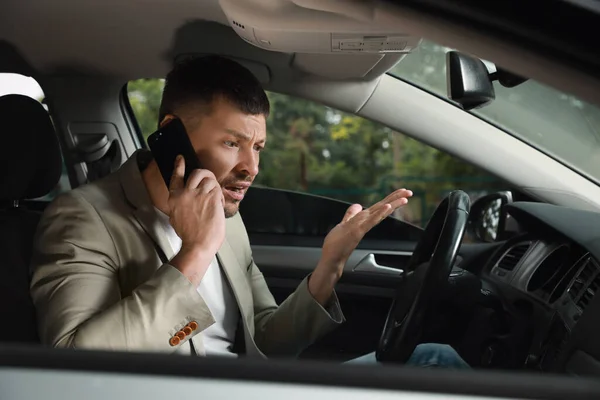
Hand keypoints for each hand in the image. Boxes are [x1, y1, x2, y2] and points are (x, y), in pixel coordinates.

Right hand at [168, 155, 225, 285]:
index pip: (176, 177)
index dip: (179, 166)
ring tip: (215, 198)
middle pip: (197, 173)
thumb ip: (180, 205)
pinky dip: (219, 196)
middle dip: (206, 175)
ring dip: (215, 187)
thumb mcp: (176, 218)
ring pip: (209, 178)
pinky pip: (217, 188)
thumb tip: (188, 200)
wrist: (198, 245)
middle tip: (210, 182)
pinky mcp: (210, 196)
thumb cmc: (190, 236)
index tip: (180, 159)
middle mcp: (185, 193)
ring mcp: (198, 194)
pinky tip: (217, 205)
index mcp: (174, 198)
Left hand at [308, 189, 411, 303]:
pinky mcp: (357, 232)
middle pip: (382, 208)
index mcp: (363, 220)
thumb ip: (351, 214)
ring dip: (392, 205)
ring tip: (404, 198)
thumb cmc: (337, 244)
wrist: (332, 259)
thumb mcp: (344, 224)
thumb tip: (358, 205)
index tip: (402, 192)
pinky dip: (379, 214)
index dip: (390, 199)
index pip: (379, 207)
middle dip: (396, 199)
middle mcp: (365, 223)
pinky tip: (387, 207)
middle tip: (409, 192)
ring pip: (379, 213)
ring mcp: (362, 227)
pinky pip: (370, 221)